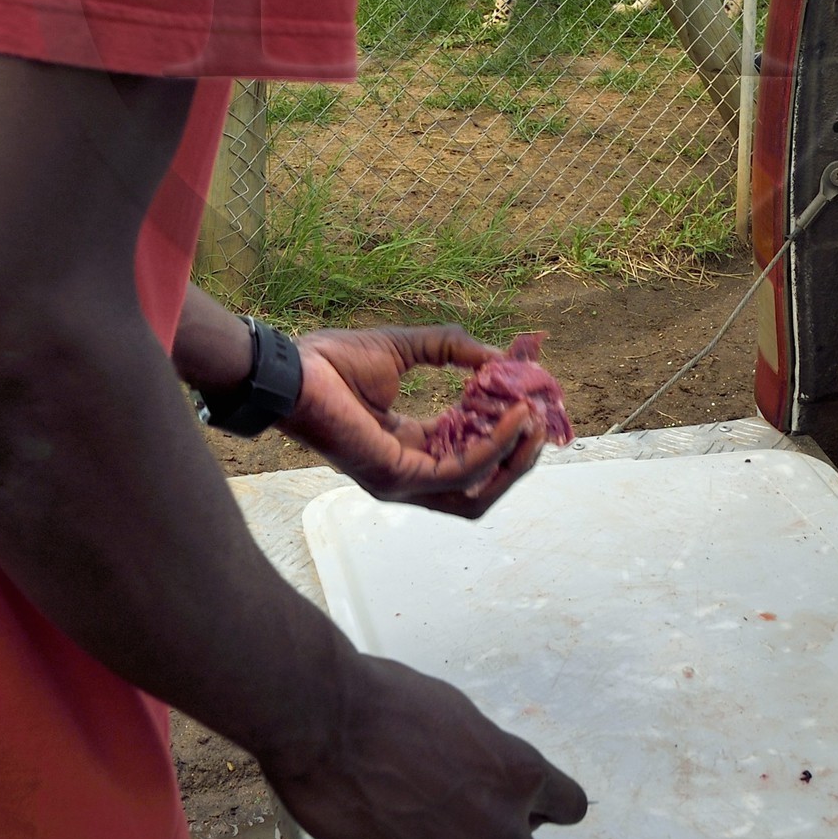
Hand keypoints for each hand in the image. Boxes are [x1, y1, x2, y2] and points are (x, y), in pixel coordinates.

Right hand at [268, 651, 587, 838]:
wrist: (325, 722)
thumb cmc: (389, 702)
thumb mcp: (459, 717)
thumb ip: (488, 761)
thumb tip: (489, 784)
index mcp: (518, 774)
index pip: (571, 808)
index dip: (551, 808)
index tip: (537, 807)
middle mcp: (499, 828)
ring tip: (428, 837)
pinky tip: (386, 833)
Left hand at [284, 326, 543, 516]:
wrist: (294, 368)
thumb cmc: (335, 360)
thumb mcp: (408, 349)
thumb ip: (454, 350)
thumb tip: (501, 357)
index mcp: (411, 448)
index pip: (472, 456)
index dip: (506, 433)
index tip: (532, 400)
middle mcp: (410, 475)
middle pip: (482, 487)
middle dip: (519, 458)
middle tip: (543, 420)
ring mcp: (404, 483)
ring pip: (479, 490)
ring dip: (514, 456)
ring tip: (535, 419)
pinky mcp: (399, 477)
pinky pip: (462, 471)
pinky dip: (493, 447)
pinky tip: (511, 417)